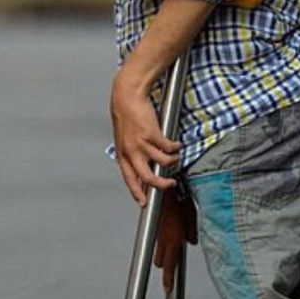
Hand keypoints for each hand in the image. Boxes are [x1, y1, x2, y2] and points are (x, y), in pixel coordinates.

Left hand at [109, 65, 180, 204]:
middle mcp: (131, 151)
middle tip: (169, 184)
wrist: (127, 96)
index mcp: (123, 154)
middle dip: (160, 185)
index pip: (129, 178)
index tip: (143, 202)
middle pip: (147, 176)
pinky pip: (168, 147)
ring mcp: (141, 143)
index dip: (136, 192)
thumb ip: (133, 153)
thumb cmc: (127, 116)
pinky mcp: (152, 133)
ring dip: (172, 162)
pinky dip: (175, 147)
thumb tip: (143, 165)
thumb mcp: (125, 138)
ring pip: (162, 163)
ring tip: (175, 158)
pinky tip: (176, 145)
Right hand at [153, 188, 197, 291]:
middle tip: (169, 272)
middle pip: (161, 260)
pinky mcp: (153, 225)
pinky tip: (166, 236)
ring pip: (157, 249)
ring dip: (162, 253)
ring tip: (166, 256)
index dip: (169, 278)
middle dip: (165, 266)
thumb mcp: (191, 214)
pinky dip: (161, 241)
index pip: (171, 264)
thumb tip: (192, 240)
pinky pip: (157, 238)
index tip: (167, 288)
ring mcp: (156, 231)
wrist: (161, 186)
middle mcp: (163, 237)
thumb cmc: (179, 196)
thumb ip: (191, 230)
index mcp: (174, 238)